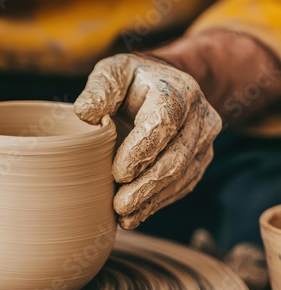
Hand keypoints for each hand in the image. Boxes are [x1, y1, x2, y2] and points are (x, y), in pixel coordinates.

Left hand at [74, 53, 221, 228]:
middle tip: (119, 206)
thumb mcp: (113, 73)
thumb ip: (100, 89)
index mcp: (177, 90)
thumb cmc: (132, 82)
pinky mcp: (200, 159)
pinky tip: (137, 215)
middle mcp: (199, 116)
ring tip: (125, 217)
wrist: (165, 87)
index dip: (142, 150)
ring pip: (182, 177)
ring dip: (152, 199)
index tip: (117, 174)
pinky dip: (159, 202)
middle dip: (147, 186)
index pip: (164, 122)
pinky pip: (184, 185)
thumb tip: (86, 113)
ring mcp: (203, 140)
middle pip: (176, 157)